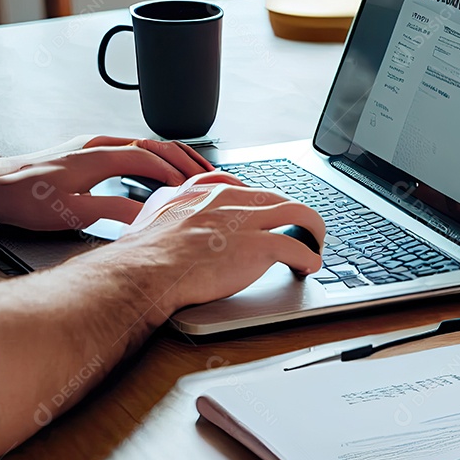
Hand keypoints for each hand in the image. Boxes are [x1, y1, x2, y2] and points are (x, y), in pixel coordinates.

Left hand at [0, 135, 213, 230]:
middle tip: (208, 176)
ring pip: (144, 144)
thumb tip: (145, 217)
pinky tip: (159, 169)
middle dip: (184, 159)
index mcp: (98, 155)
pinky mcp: (88, 152)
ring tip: (193, 170)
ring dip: (172, 156)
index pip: (148, 158)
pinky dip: (154, 157)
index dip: (175, 173)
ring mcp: (93, 145)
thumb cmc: (22, 198)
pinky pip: (132, 148)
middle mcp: (98, 144)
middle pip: (153, 145)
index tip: (195, 188)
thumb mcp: (68, 212)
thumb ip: (110, 212)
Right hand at [89, 171, 325, 311]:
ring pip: (300, 214)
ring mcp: (247, 223)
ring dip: (314, 230)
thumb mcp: (156, 211)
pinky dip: (309, 257)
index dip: (267, 204)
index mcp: (210, 193)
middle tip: (301, 232)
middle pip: (280, 198)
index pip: (251, 189)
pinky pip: (297, 247)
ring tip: (316, 246)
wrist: (144, 270)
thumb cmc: (144, 250)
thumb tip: (168, 201)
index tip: (272, 215)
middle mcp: (233, 201)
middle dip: (296, 215)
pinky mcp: (257, 248)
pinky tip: (309, 267)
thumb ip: (170, 202)